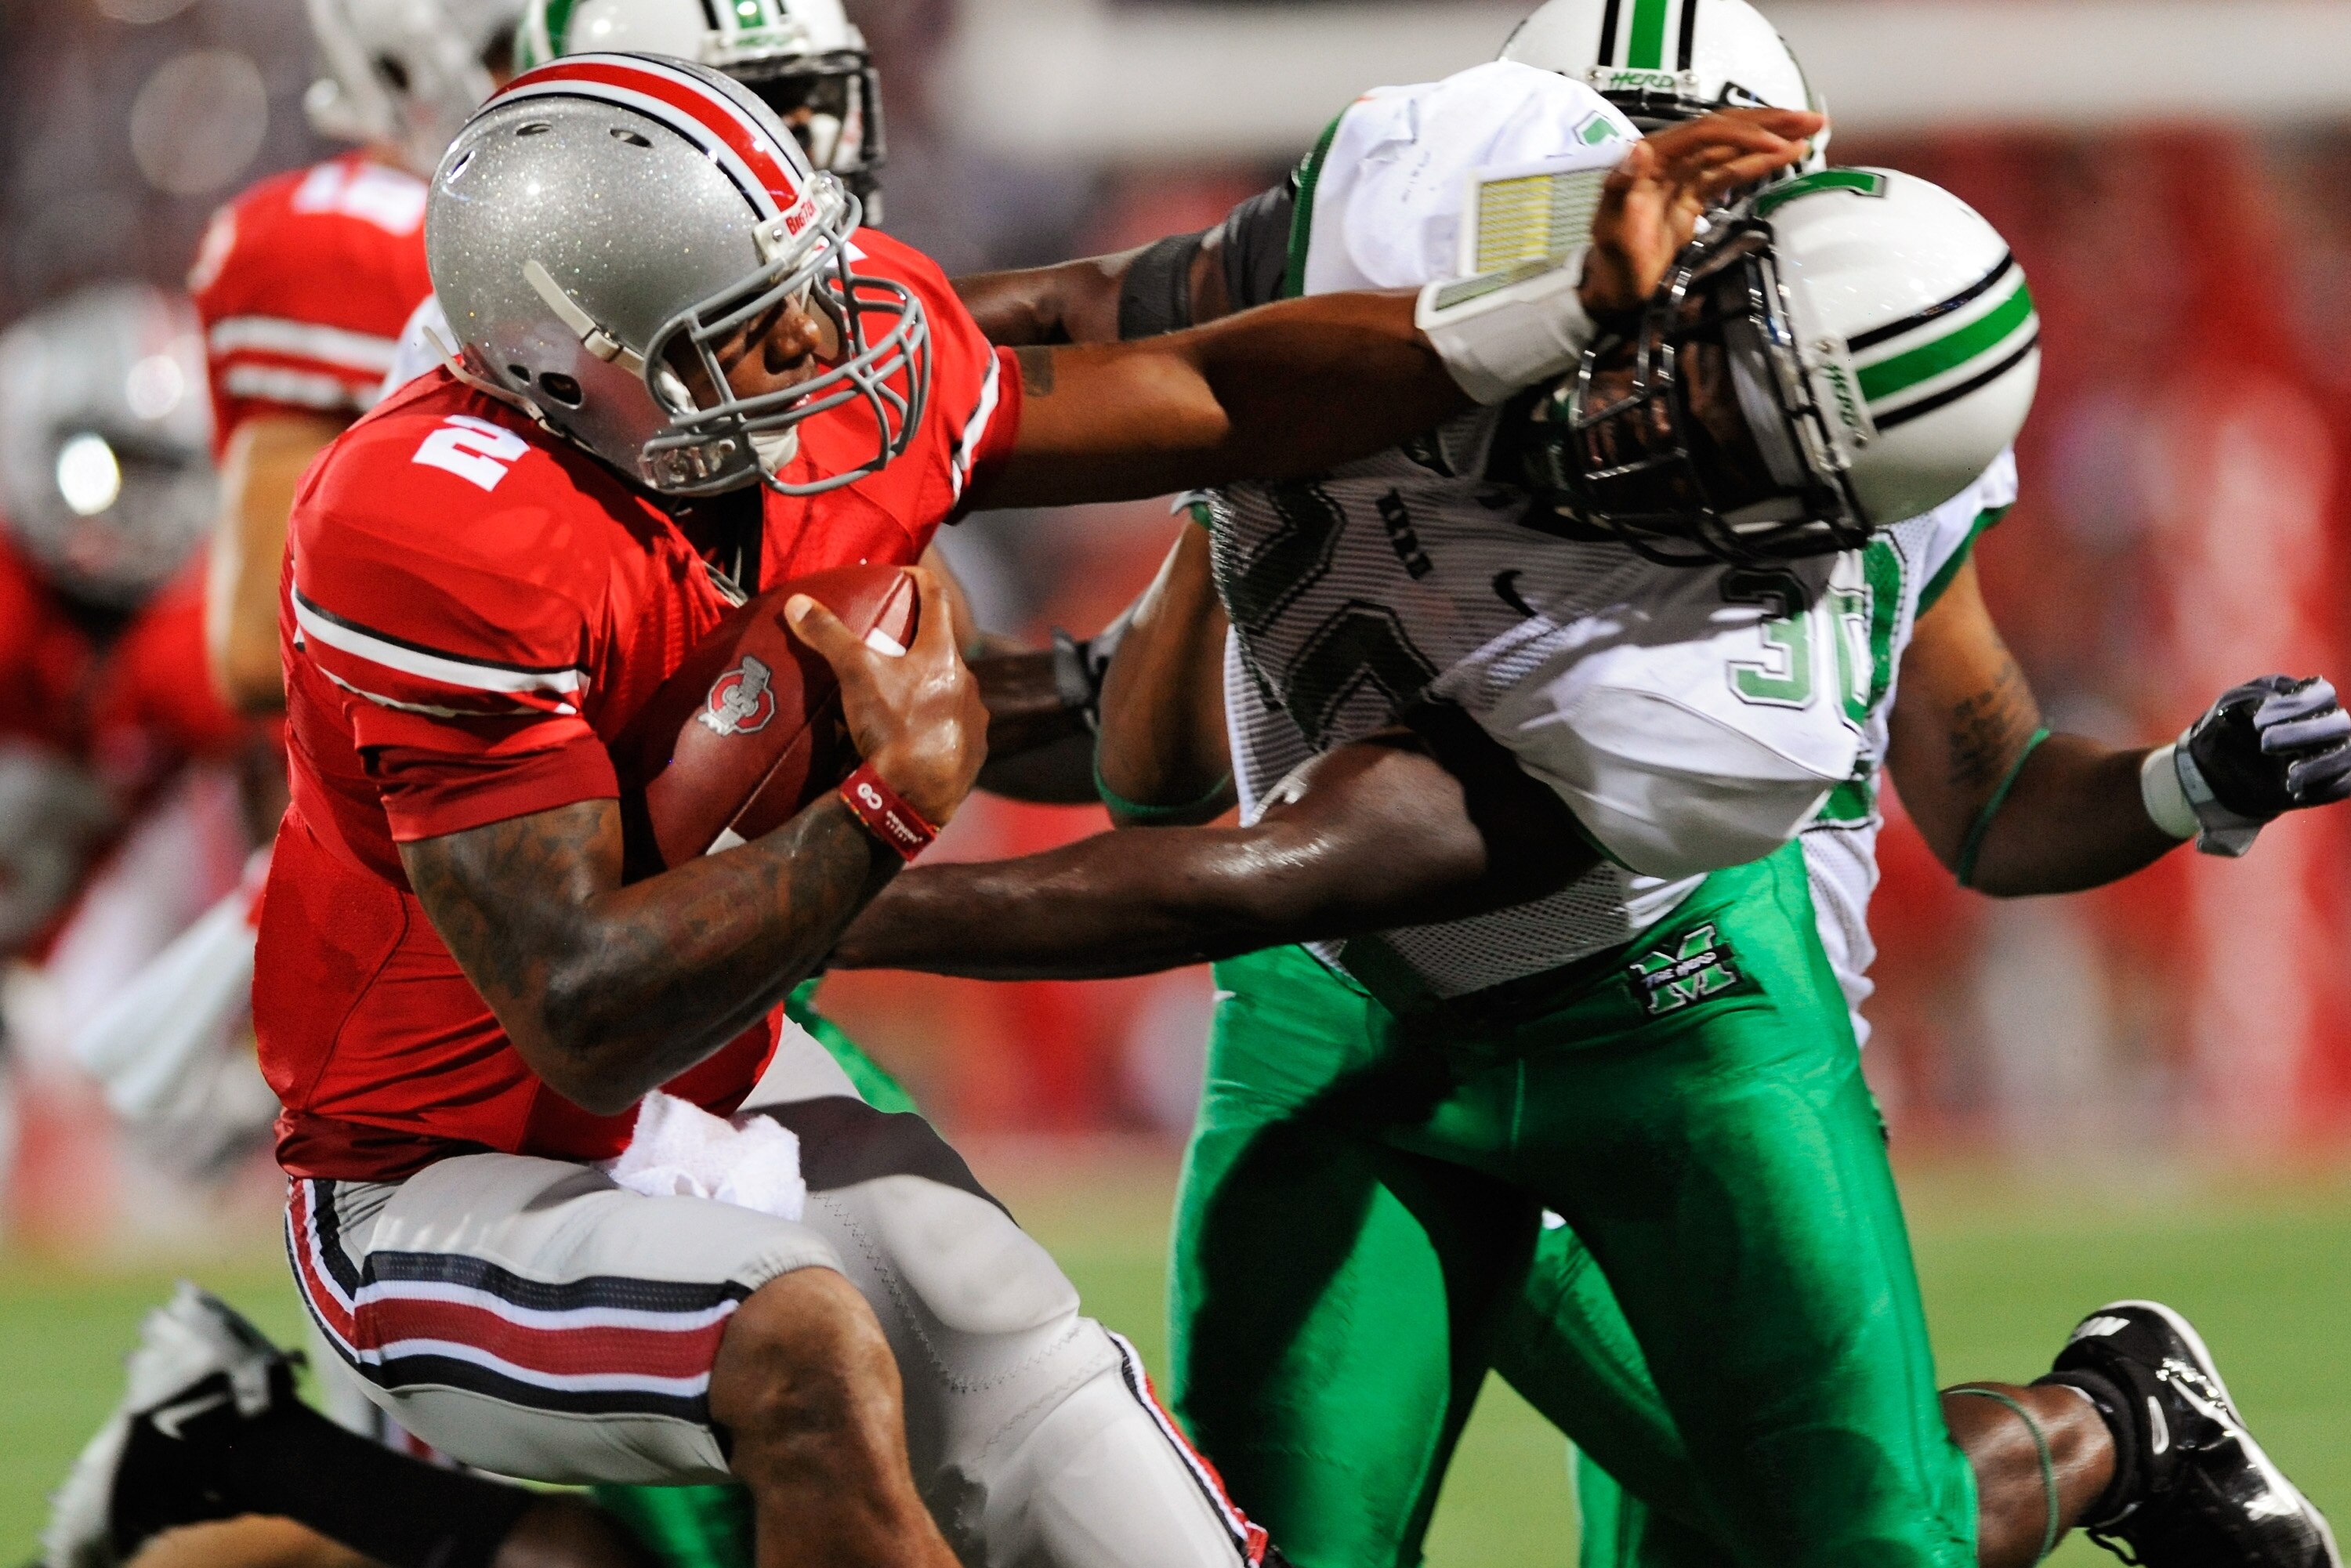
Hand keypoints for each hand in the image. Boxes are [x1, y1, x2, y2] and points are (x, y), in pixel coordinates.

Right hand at [786, 566, 987, 826]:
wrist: (915, 798)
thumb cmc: (893, 728)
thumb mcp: (856, 675)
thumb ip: (829, 636)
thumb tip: (799, 604)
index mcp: (943, 655)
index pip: (936, 599)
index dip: (920, 580)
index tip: (905, 575)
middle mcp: (968, 682)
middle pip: (941, 650)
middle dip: (916, 645)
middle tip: (888, 648)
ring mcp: (975, 719)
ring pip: (950, 691)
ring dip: (927, 688)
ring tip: (898, 697)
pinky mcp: (975, 752)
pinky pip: (955, 728)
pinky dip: (936, 724)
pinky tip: (916, 734)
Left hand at [1580, 108, 1824, 316]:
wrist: (1615, 291)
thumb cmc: (1611, 264)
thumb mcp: (1611, 230)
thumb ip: (1621, 188)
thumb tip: (1637, 149)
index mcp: (1649, 160)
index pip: (1702, 134)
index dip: (1741, 135)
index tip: (1775, 142)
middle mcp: (1668, 160)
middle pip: (1724, 131)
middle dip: (1768, 124)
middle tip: (1809, 120)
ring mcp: (1683, 176)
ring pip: (1733, 148)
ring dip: (1772, 139)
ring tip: (1809, 133)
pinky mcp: (1694, 194)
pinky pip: (1729, 172)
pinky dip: (1757, 163)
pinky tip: (1784, 156)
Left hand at [2161, 674, 2350, 854]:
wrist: (2216, 770)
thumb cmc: (2228, 729)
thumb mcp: (2231, 706)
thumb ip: (2254, 696)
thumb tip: (2276, 698)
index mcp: (2304, 698)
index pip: (2323, 694)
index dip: (2296, 705)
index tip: (2258, 721)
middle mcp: (2324, 724)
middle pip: (2340, 723)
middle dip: (2304, 733)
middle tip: (2265, 743)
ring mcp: (2328, 753)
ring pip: (2346, 756)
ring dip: (2319, 766)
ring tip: (2289, 776)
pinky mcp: (2325, 782)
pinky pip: (2344, 785)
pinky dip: (2324, 790)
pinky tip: (2296, 794)